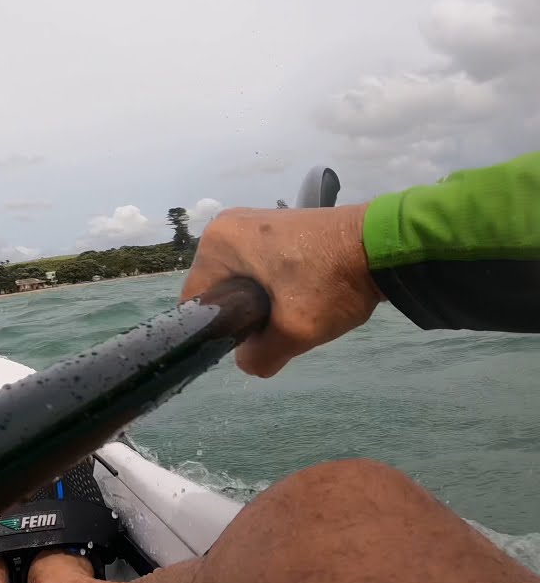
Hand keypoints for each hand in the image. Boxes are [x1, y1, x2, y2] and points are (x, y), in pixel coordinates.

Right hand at [180, 204, 383, 376]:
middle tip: (278, 327)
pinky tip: (297, 294)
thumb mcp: (294, 331)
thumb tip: (248, 361)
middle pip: (217, 290)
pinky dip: (271, 284)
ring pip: (238, 280)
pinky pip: (256, 265)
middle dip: (241, 315)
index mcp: (216, 243)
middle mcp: (225, 225)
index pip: (196, 302)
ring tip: (291, 310)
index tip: (249, 341)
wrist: (386, 244)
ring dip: (258, 301)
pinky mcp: (273, 224)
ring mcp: (250, 221)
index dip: (217, 330)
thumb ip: (259, 357)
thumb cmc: (331, 281)